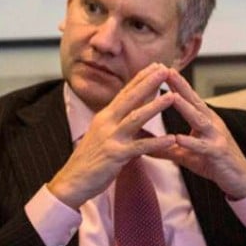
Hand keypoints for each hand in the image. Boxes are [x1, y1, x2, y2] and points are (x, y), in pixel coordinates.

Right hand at [48, 63, 176, 208]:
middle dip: (148, 83)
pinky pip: (139, 147)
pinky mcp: (115, 155)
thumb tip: (132, 112)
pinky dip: (156, 142)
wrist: (73, 180)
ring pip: (136, 118)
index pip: (125, 92)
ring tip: (172, 96)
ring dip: (155, 107)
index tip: (155, 66)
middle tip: (164, 69)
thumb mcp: (101, 134)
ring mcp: (110, 138)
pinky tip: (171, 139)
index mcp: (104, 116)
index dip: (140, 78)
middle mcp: (106, 122)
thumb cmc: (89, 159)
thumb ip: (116, 122)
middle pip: (130, 99)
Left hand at [151, 69, 245, 199]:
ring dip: (186, 108)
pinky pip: (204, 146)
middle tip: (166, 71)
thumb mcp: (185, 154)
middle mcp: (211, 124)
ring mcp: (216, 137)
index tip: (160, 69)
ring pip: (200, 120)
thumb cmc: (212, 162)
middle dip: (180, 86)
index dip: (175, 84)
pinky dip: (191, 142)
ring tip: (172, 97)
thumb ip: (164, 147)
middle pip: (194, 102)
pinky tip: (178, 138)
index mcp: (203, 119)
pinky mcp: (219, 153)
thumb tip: (141, 145)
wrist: (240, 180)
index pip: (188, 98)